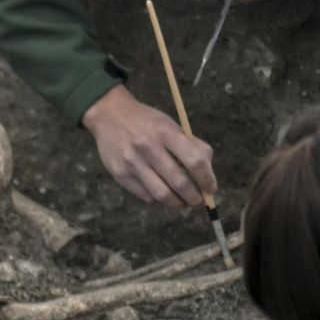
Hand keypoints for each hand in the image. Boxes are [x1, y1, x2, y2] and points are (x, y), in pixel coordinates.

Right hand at [81, 85, 216, 207]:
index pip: (194, 161)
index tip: (211, 189)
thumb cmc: (147, 122)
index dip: (207, 179)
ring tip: (183, 203)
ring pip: (161, 194)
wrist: (109, 116)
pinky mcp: (119, 174)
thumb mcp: (171, 125)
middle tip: (199, 203)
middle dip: (194, 198)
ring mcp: (132, 163)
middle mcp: (148, 148)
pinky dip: (158, 199)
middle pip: (179, 182)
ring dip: (177, 203)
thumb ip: (191, 145)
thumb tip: (207, 173)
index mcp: (166, 133)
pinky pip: (144, 195)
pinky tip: (163, 195)